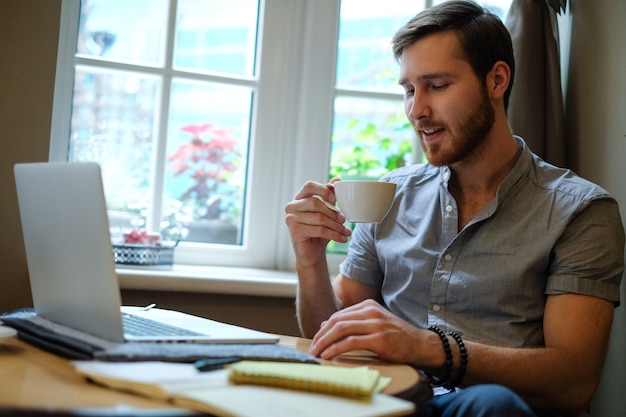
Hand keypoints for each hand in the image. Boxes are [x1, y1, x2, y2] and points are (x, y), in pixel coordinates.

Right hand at [284, 179, 351, 266]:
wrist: (312, 253)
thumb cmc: (319, 232)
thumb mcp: (326, 212)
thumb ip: (330, 196)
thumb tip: (337, 179)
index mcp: (299, 198)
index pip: (309, 186)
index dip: (323, 190)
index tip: (335, 199)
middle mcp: (291, 207)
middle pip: (315, 202)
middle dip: (333, 212)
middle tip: (344, 220)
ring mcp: (291, 219)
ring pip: (319, 218)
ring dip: (336, 226)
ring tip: (345, 232)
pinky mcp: (295, 231)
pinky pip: (319, 230)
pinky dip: (334, 234)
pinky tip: (342, 238)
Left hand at [308, 299, 427, 363]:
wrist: (420, 344)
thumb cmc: (396, 336)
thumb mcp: (373, 324)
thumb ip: (352, 323)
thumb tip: (325, 325)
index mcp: (368, 306)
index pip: (339, 315)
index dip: (324, 328)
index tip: (315, 340)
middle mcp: (370, 311)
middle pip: (337, 320)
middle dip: (321, 335)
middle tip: (312, 348)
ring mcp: (375, 323)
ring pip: (341, 329)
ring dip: (325, 342)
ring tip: (316, 353)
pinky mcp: (379, 338)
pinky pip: (350, 342)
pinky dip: (336, 348)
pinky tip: (328, 355)